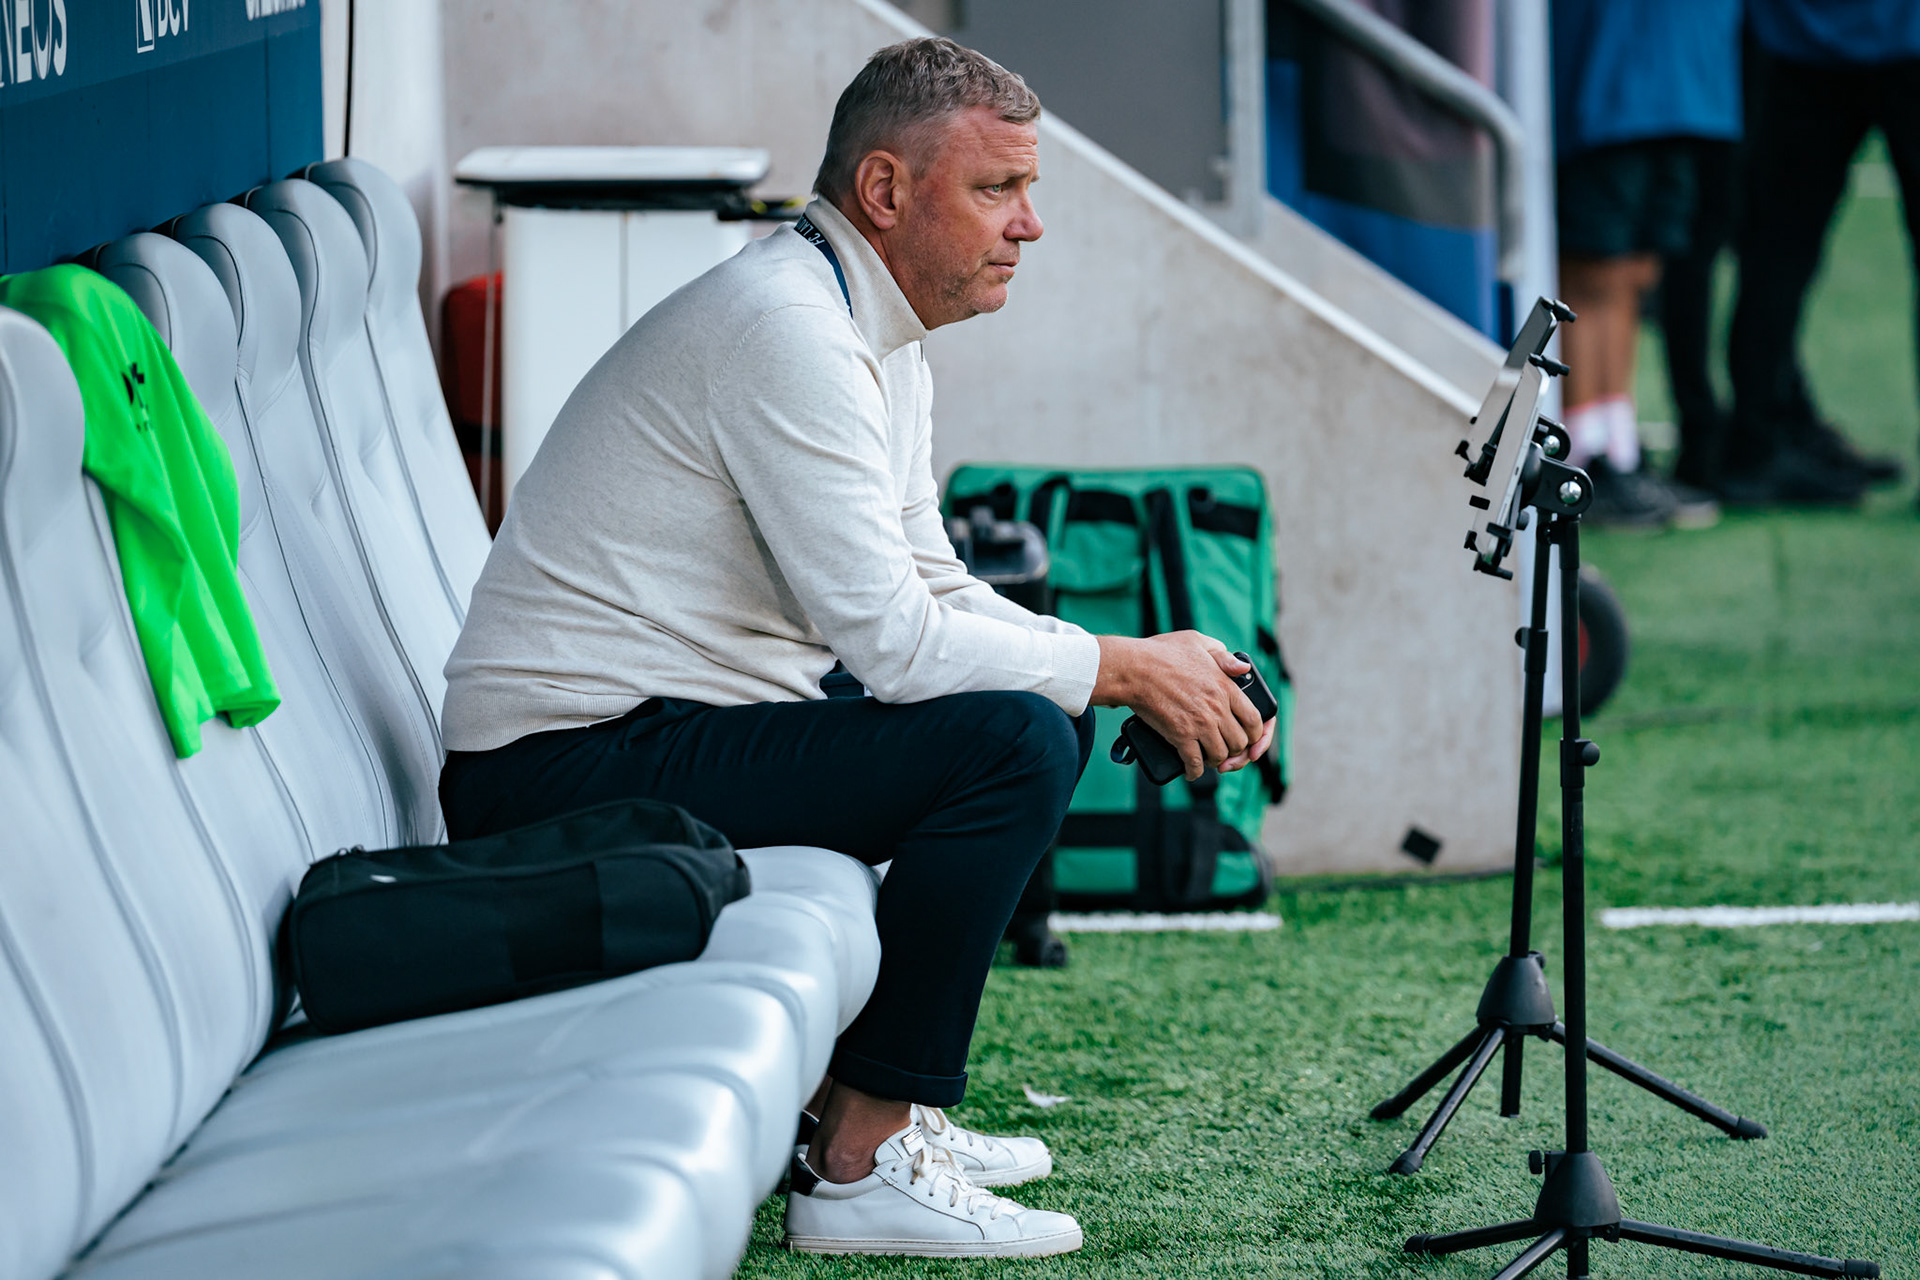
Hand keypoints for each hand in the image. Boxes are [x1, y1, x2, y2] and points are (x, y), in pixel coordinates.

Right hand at [1093, 633, 1266, 780]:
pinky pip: (1194, 763)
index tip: (1250, 737)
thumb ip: (1223, 656)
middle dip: (1235, 749)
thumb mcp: (1198, 641)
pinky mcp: (1180, 736)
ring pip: (1219, 755)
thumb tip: (1243, 667)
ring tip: (1208, 758)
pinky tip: (1191, 771)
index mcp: (1225, 687)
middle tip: (1225, 748)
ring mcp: (1200, 724)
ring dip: (1215, 760)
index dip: (1256, 734)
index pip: (1254, 719)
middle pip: (1239, 741)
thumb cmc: (1162, 652)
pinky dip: (1194, 771)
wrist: (1135, 669)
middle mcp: (1217, 708)